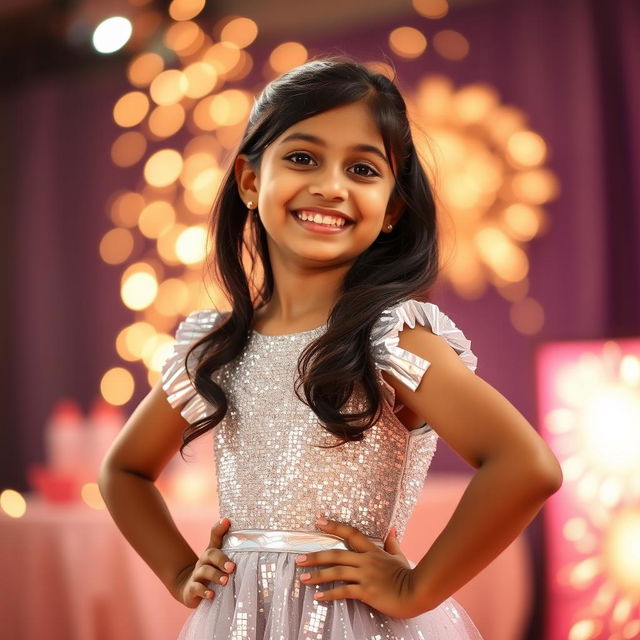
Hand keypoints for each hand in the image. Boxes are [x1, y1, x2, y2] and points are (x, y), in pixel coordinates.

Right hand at [174, 517, 235, 608]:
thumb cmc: (211, 572)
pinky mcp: (191, 589)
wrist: (189, 588)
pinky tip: (211, 595)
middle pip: (210, 554)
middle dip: (221, 560)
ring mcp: (196, 575)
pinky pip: (196, 588)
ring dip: (215, 576)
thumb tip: (243, 534)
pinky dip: (204, 592)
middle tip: (232, 567)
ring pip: (204, 571)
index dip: (220, 528)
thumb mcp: (220, 561)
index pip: (215, 537)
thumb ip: (231, 551)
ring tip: (225, 581)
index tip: (226, 521)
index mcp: (212, 552)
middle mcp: (203, 561)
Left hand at [295, 518, 424, 618]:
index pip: (351, 533)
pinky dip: (330, 594)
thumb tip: (392, 528)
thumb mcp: (399, 556)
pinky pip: (344, 591)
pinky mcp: (367, 592)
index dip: (334, 526)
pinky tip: (318, 597)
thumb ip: (392, 542)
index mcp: (373, 551)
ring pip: (337, 572)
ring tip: (303, 578)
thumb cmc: (408, 575)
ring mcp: (366, 576)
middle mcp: (366, 561)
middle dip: (316, 556)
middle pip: (337, 554)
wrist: (417, 592)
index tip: (318, 521)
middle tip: (299, 559)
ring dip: (318, 575)